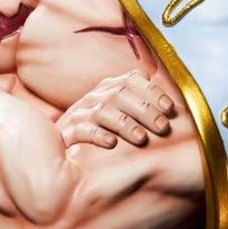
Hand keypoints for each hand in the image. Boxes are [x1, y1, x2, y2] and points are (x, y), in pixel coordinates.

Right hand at [57, 69, 174, 148]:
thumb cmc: (97, 131)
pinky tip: (111, 143)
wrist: (58, 148)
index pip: (131, 80)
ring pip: (102, 112)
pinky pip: (81, 130)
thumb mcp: (117, 113)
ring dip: (124, 124)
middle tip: (162, 127)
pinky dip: (97, 135)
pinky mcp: (67, 133)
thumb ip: (139, 101)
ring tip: (141, 138)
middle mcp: (93, 98)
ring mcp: (78, 114)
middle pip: (119, 95)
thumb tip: (164, 92)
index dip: (151, 92)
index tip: (170, 109)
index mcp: (107, 89)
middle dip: (144, 110)